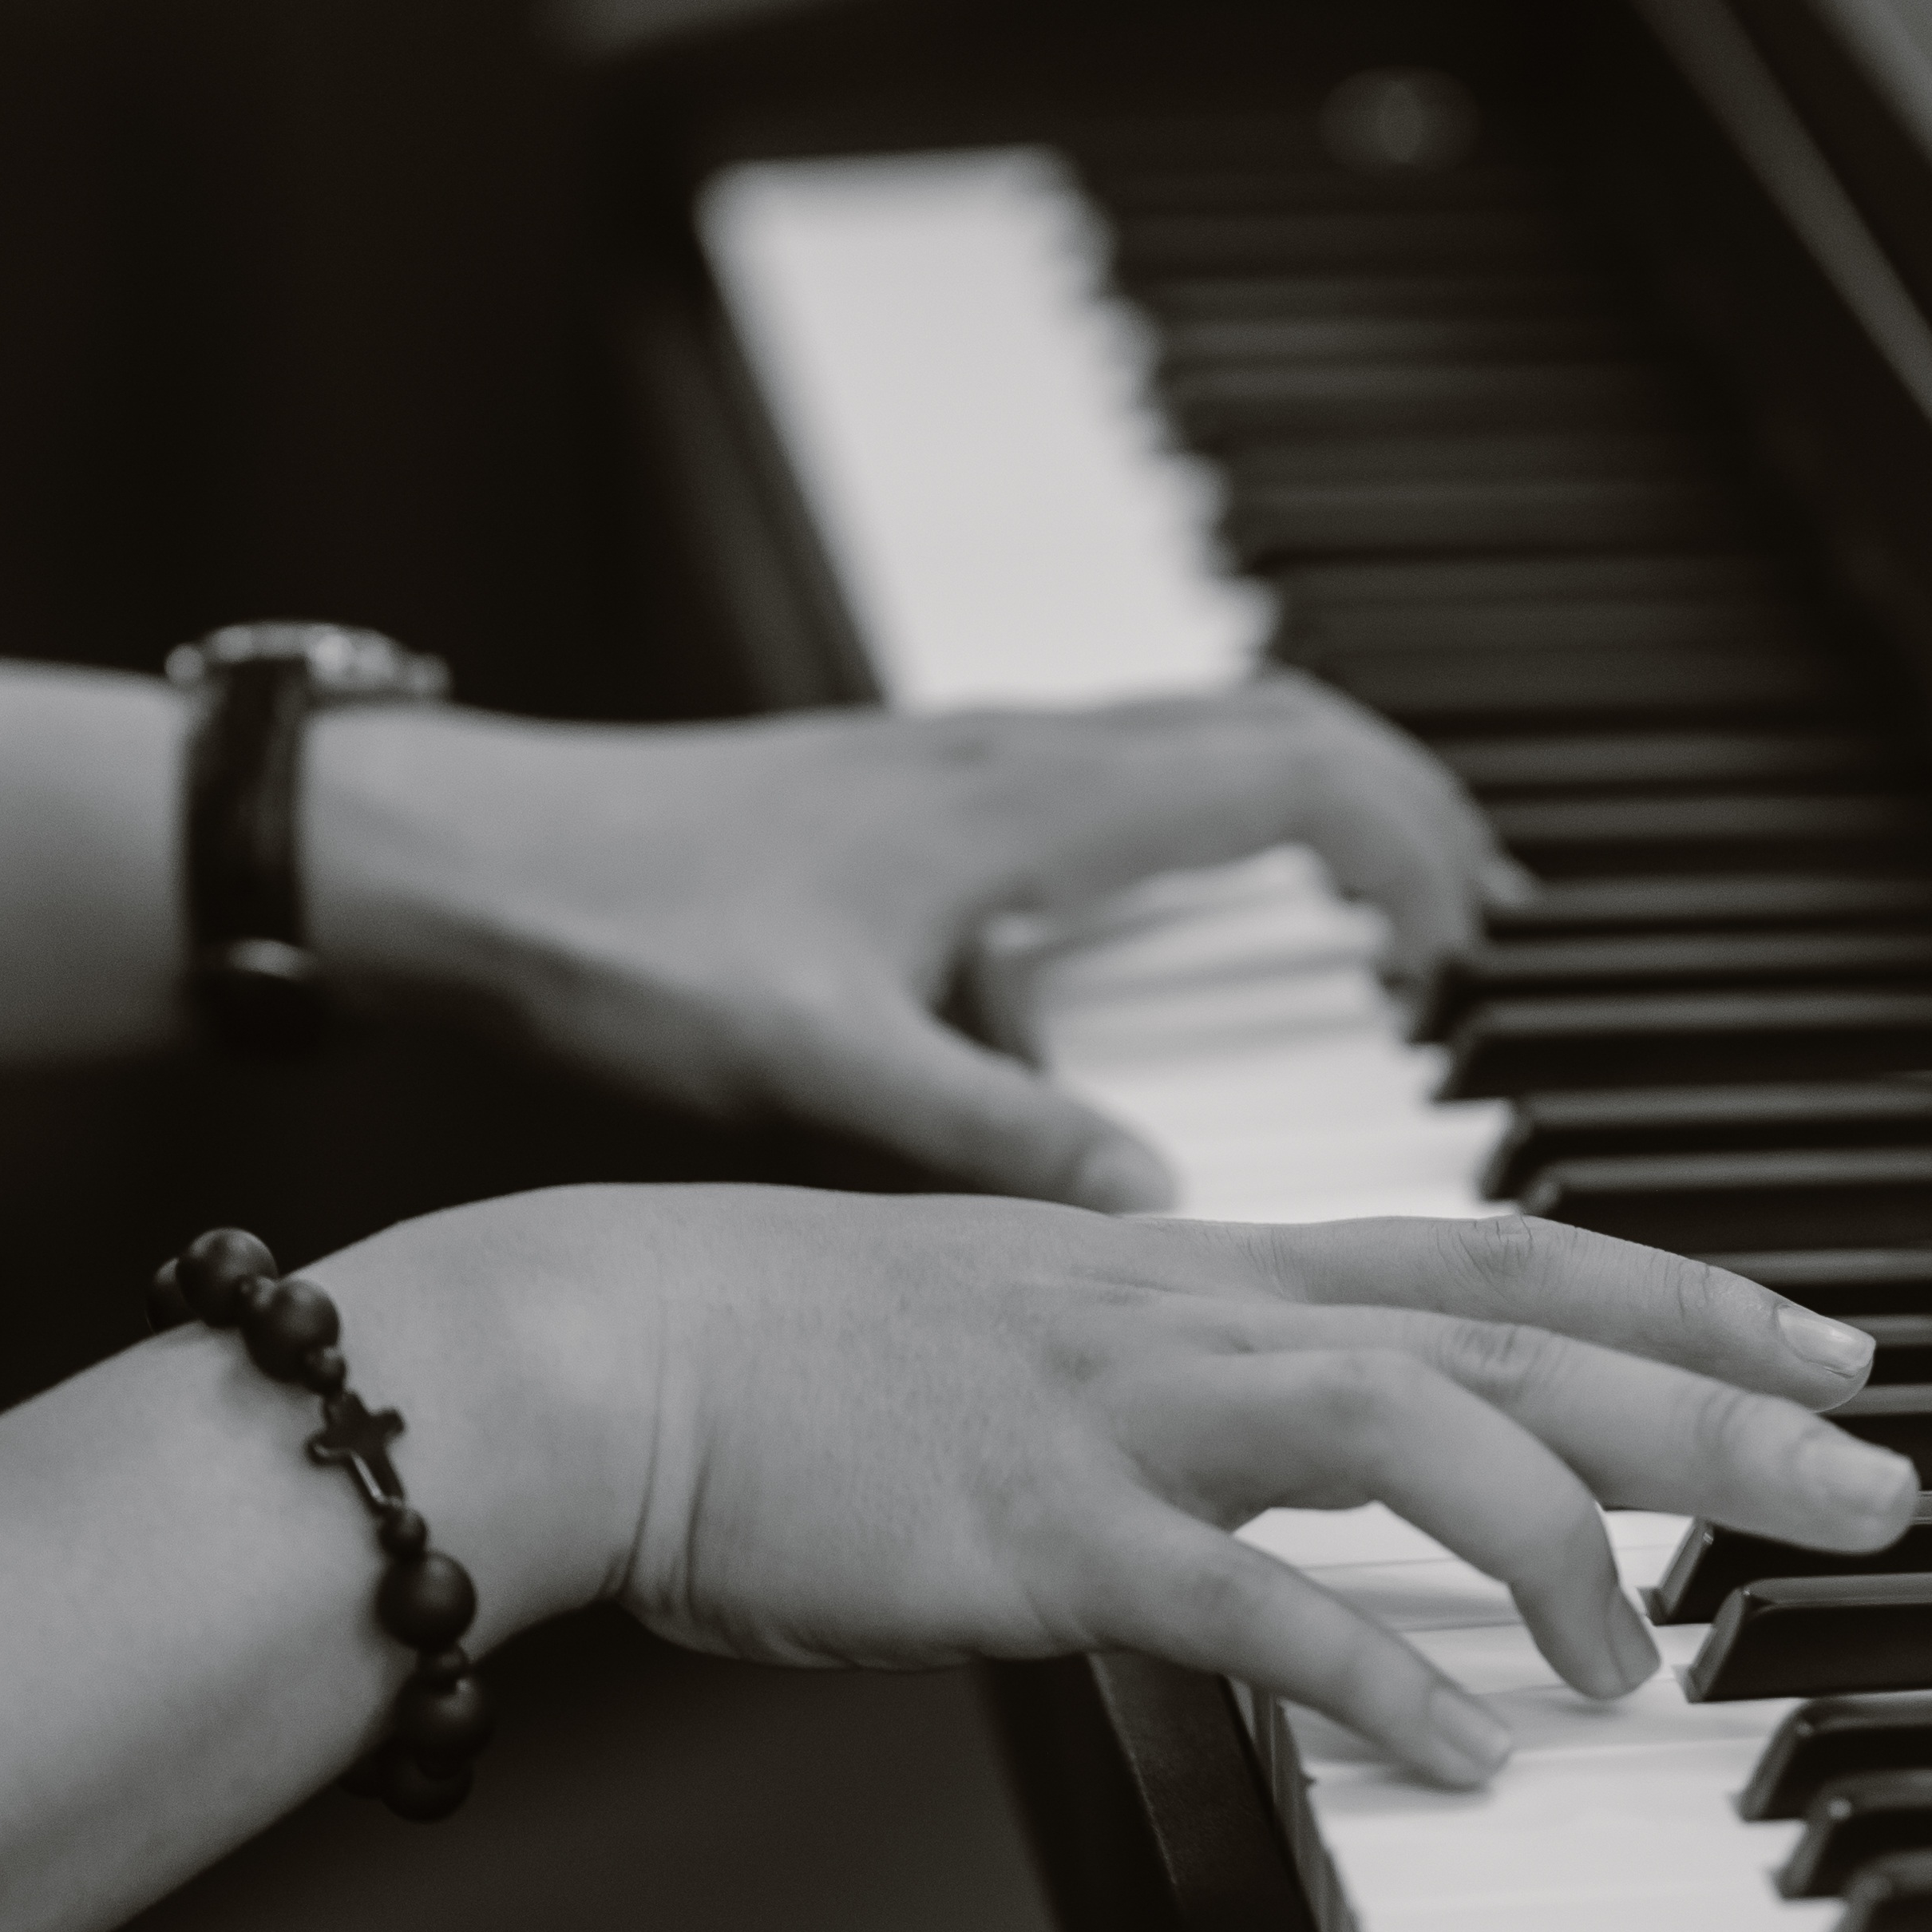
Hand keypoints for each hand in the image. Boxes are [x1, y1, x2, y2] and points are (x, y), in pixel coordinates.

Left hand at [302, 685, 1513, 1206]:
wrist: (452, 856)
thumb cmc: (612, 934)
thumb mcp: (814, 1062)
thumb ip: (989, 1128)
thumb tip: (1154, 1200)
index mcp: (1018, 803)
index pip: (1283, 775)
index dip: (1402, 846)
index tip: (1468, 939)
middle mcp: (1005, 757)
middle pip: (1268, 731)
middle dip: (1397, 811)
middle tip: (1479, 913)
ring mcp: (955, 766)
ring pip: (1190, 744)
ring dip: (1304, 810)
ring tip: (1376, 911)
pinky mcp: (905, 801)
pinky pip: (1108, 783)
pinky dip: (1195, 834)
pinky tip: (1166, 937)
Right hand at [367, 1193, 1907, 1784]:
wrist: (604, 1346)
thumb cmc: (791, 1364)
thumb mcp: (1023, 1339)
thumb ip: (1165, 1391)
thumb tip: (1261, 1466)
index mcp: (1204, 1271)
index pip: (1499, 1256)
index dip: (1680, 1296)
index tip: (1825, 1345)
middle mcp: (1200, 1314)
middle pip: (1519, 1334)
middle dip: (1721, 1411)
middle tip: (1880, 1485)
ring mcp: (1127, 1417)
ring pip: (1417, 1434)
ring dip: (1565, 1546)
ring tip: (1659, 1658)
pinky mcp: (1042, 1534)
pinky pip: (1248, 1609)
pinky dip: (1374, 1678)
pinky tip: (1469, 1752)